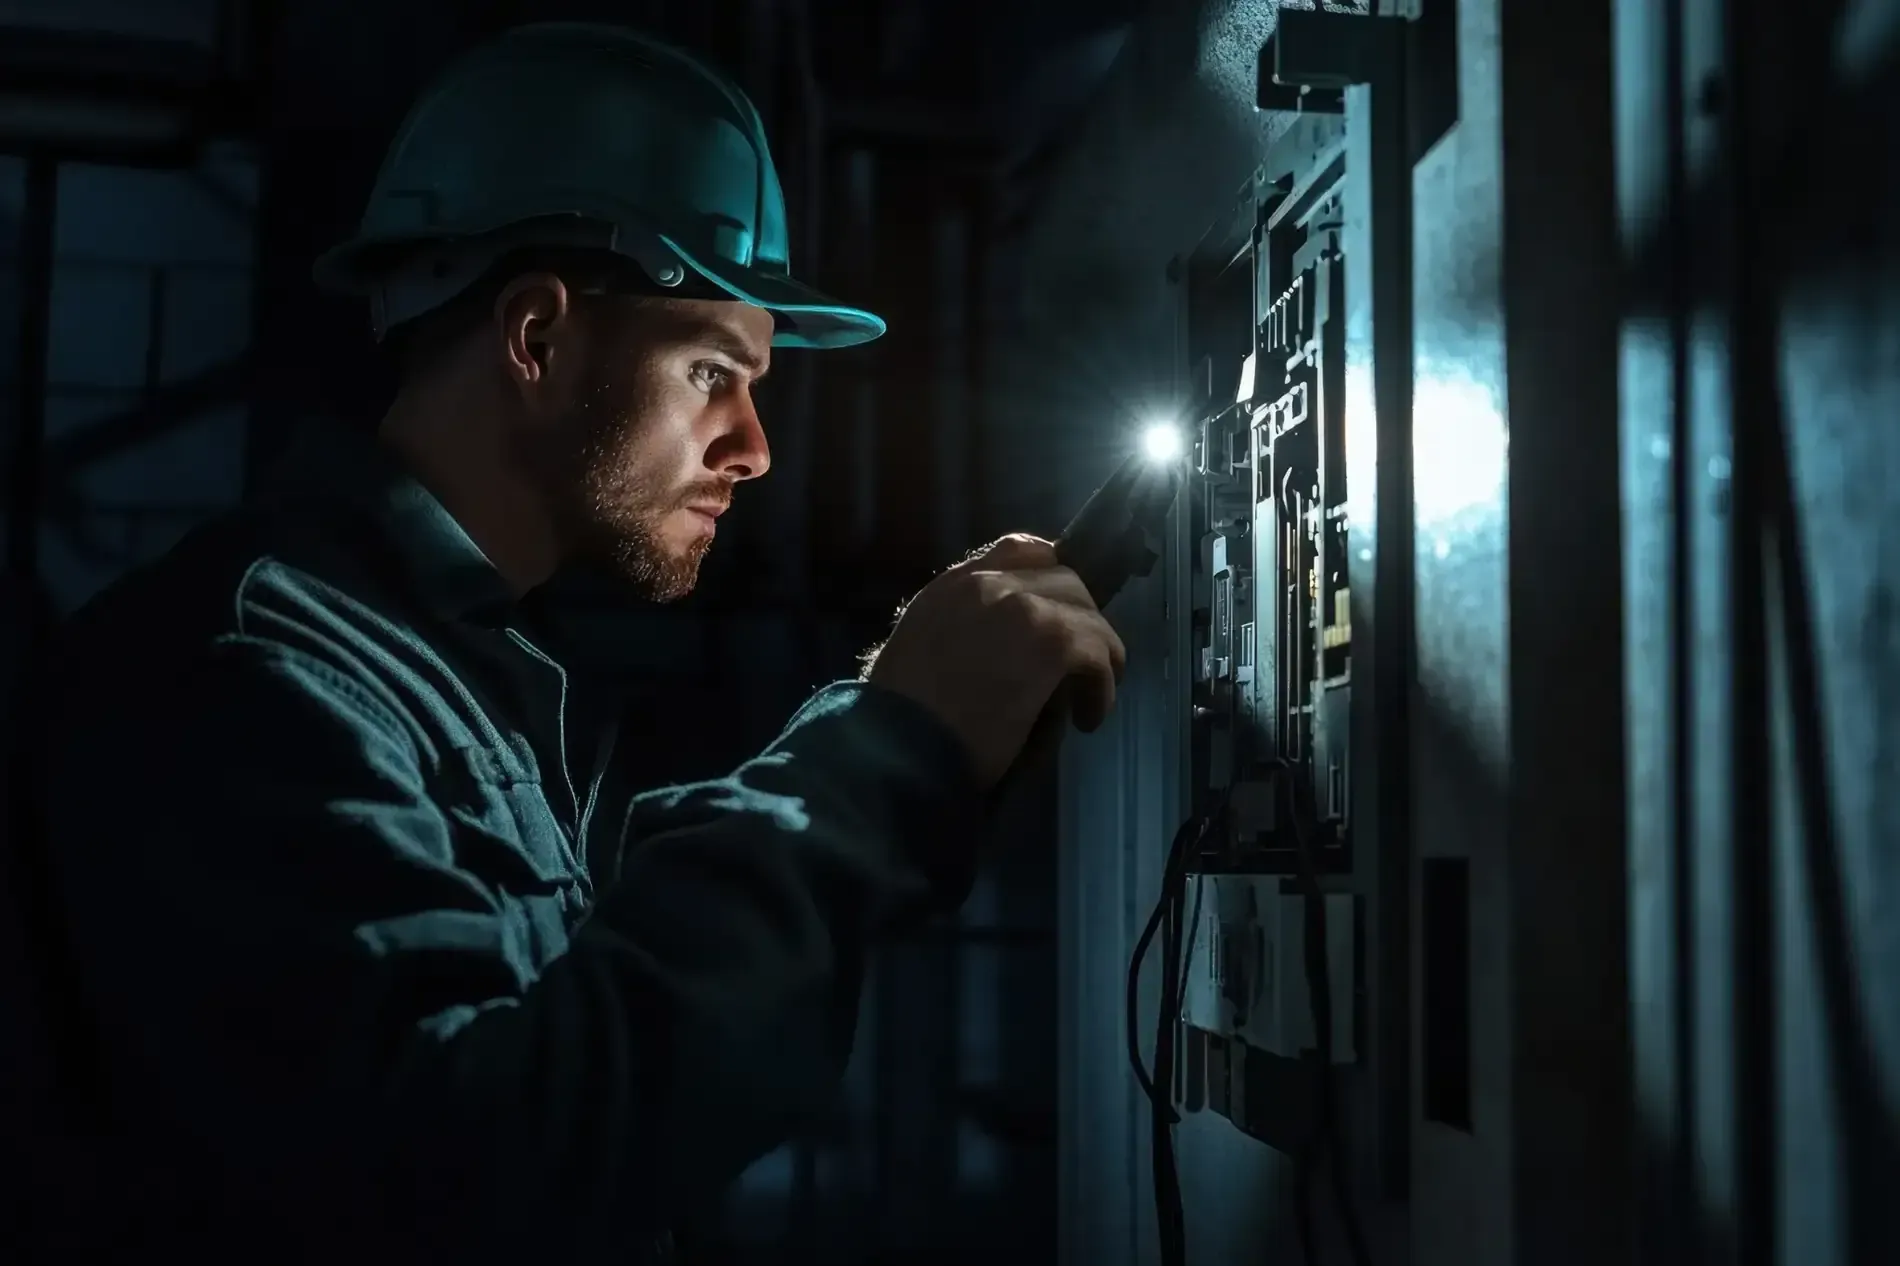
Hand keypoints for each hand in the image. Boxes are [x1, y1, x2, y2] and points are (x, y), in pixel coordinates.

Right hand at [864, 534, 1127, 788]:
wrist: (897, 745)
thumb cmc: (898, 719)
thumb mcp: (914, 653)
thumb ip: (956, 631)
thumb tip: (996, 647)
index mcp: (954, 585)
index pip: (1021, 549)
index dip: (1051, 578)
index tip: (1060, 612)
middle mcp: (989, 583)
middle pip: (1066, 580)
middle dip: (1080, 622)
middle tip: (1078, 666)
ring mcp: (1023, 607)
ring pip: (1089, 615)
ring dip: (1097, 657)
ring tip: (1088, 697)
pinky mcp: (1052, 641)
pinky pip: (1099, 652)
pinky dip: (1101, 688)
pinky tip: (1088, 717)